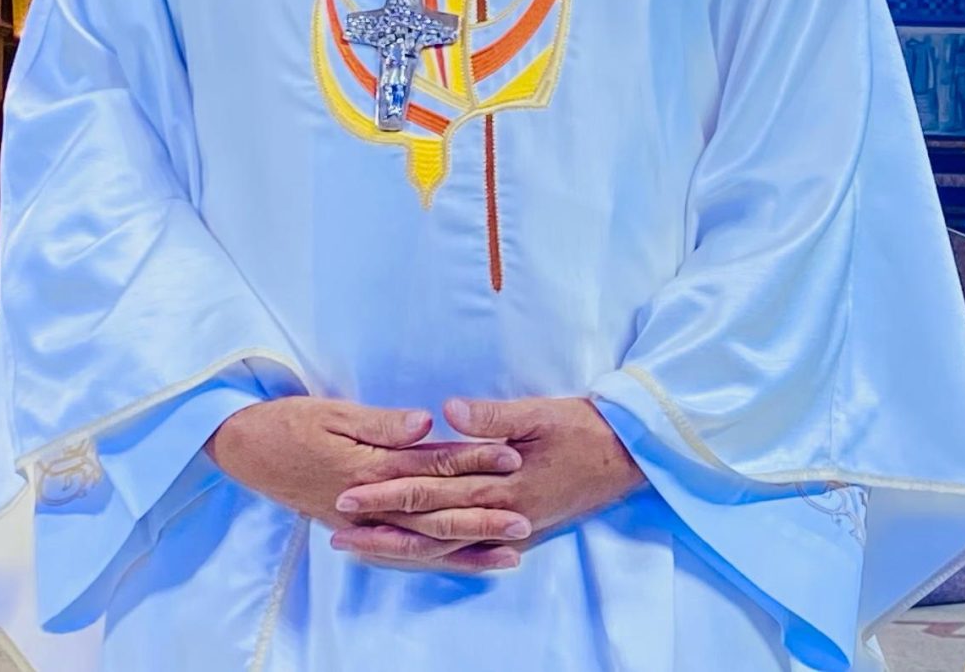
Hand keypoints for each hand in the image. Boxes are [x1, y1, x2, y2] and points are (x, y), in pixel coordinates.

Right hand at [208, 398, 528, 571]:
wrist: (244, 449)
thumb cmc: (289, 422)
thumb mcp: (332, 411)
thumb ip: (381, 423)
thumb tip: (427, 424)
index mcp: (368, 468)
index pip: (431, 467)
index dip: (474, 462)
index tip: (512, 457)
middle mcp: (368, 503)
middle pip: (434, 514)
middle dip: (481, 517)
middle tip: (526, 520)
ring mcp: (362, 523)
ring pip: (421, 542)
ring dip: (466, 549)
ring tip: (508, 553)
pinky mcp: (355, 529)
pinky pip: (400, 551)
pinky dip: (433, 559)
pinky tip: (460, 562)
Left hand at [328, 396, 643, 567]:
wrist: (626, 455)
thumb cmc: (583, 428)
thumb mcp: (541, 412)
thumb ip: (495, 417)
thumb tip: (450, 411)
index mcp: (501, 484)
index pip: (432, 492)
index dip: (388, 493)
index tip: (350, 492)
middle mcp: (500, 514)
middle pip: (429, 526)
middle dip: (382, 527)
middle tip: (338, 528)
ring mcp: (508, 528)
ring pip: (445, 545)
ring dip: (401, 546)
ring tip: (361, 546)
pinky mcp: (517, 530)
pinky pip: (467, 549)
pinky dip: (437, 554)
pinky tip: (413, 554)